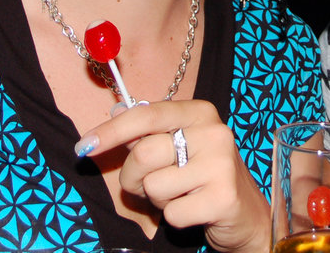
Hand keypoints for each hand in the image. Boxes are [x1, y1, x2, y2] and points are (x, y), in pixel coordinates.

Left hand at [75, 99, 269, 252]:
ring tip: (180, 195)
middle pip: (143, 154)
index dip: (110, 132)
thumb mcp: (180, 147)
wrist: (246, 215)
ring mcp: (221, 164)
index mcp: (200, 112)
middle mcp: (213, 132)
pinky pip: (172, 212)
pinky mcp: (223, 197)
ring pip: (154, 185)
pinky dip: (174, 217)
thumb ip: (149, 133)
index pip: (145, 115)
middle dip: (133, 177)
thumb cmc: (204, 177)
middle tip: (146, 186)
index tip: (83, 147)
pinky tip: (194, 209)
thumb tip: (112, 114)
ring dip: (157, 199)